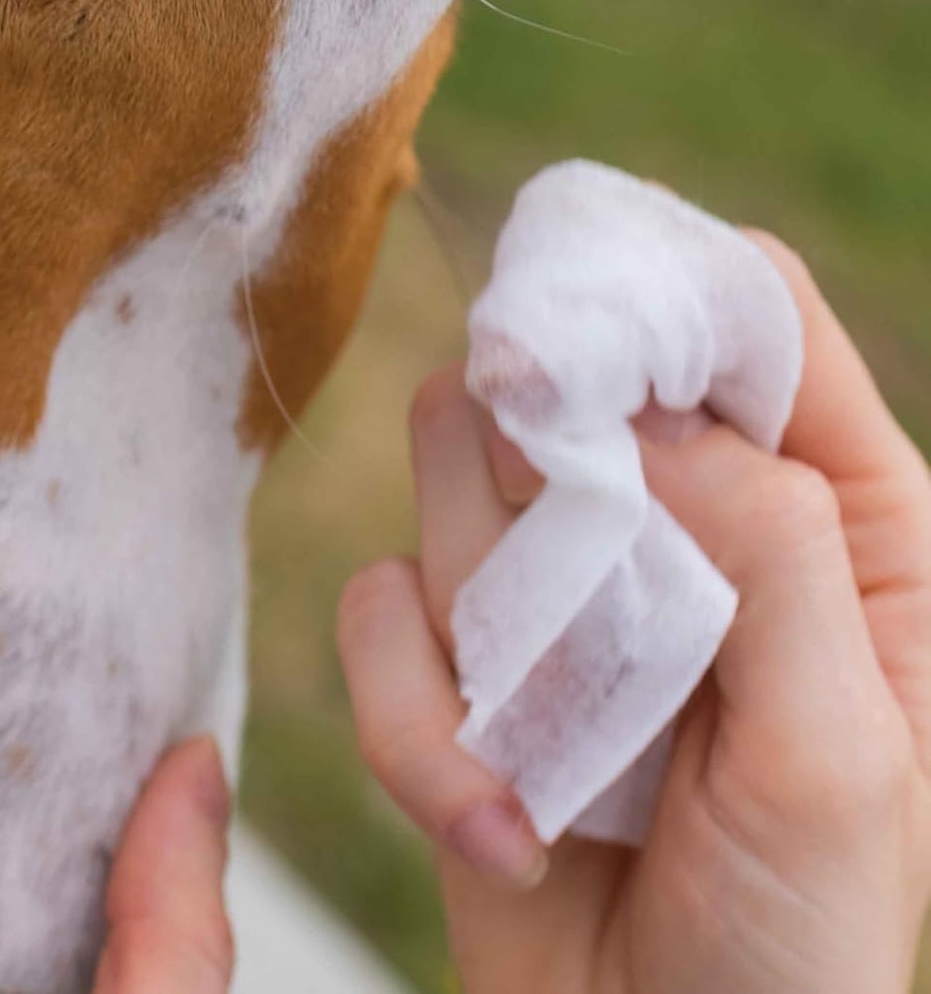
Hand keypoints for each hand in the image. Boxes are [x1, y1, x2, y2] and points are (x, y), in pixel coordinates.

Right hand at [338, 235, 930, 993]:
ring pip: (452, 468)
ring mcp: (558, 582)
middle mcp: (682, 522)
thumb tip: (645, 416)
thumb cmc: (795, 945)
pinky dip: (416, 728)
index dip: (674, 285)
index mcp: (832, 518)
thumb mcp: (839, 757)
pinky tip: (503, 826)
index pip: (757, 317)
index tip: (584, 297)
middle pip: (576, 370)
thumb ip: (772, 554)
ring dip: (486, 618)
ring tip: (559, 747)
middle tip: (573, 558)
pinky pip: (374, 616)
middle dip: (544, 456)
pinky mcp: (455, 652)